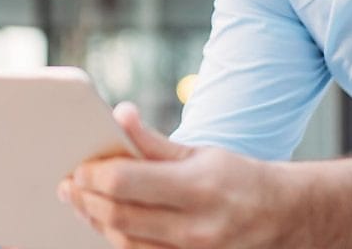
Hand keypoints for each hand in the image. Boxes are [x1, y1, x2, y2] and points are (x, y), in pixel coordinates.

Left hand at [57, 102, 289, 248]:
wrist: (281, 216)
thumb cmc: (239, 178)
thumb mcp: (201, 152)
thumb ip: (154, 141)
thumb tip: (119, 115)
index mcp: (197, 187)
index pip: (126, 183)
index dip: (94, 176)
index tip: (79, 167)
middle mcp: (194, 226)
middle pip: (118, 217)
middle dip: (86, 200)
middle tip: (69, 185)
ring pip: (124, 242)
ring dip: (95, 220)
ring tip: (81, 201)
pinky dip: (117, 237)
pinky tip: (106, 220)